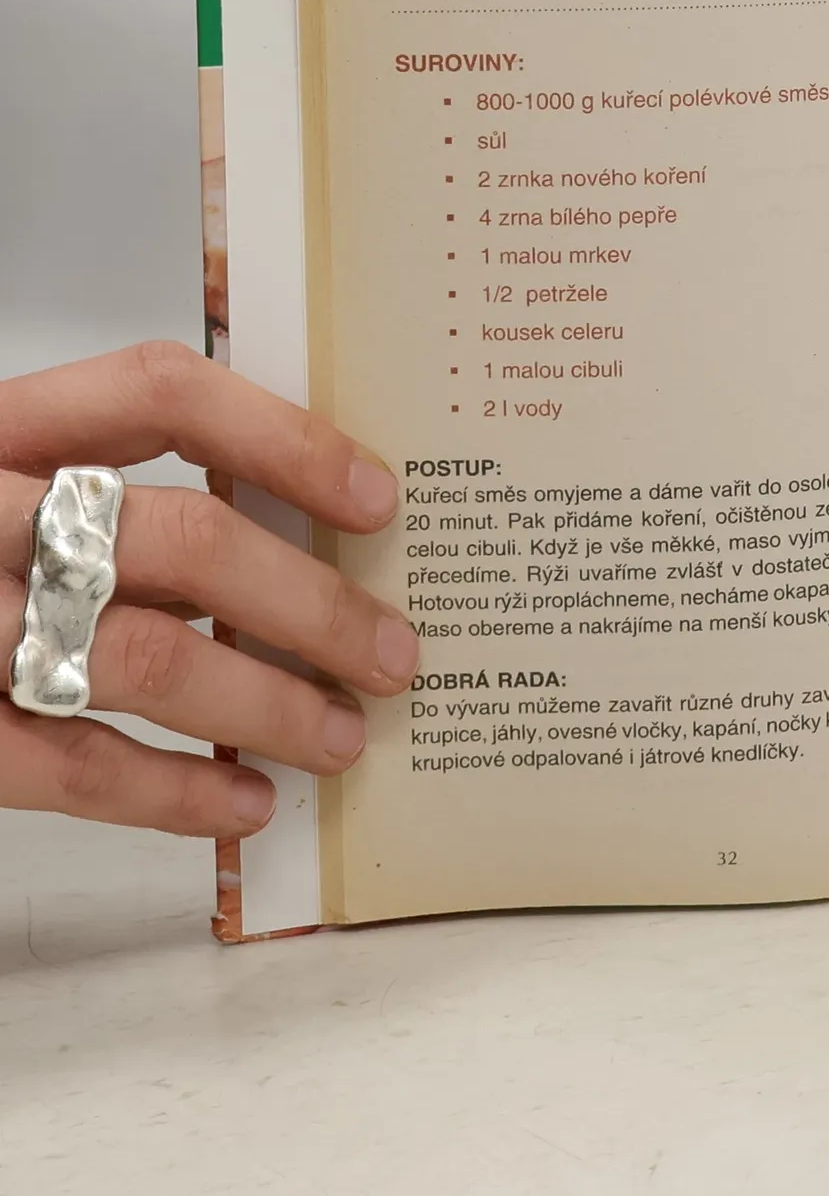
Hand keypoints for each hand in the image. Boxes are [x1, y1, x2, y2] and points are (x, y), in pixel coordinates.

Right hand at [0, 342, 418, 836]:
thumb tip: (285, 521)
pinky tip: (246, 804)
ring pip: (144, 655)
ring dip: (267, 703)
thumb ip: (98, 474)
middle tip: (393, 652)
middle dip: (310, 602)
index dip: (283, 438)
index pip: (158, 391)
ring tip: (344, 736)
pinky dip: (172, 792)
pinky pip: (66, 765)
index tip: (378, 498)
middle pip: (180, 535)